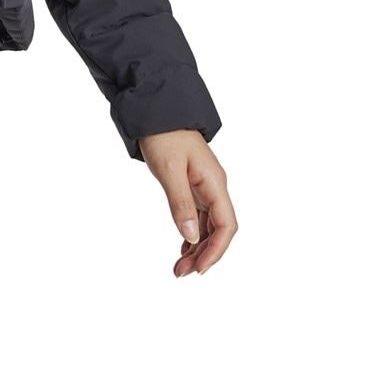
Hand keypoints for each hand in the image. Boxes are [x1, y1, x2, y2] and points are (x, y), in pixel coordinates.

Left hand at [137, 131, 236, 276]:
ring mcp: (204, 185)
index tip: (199, 270)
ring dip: (196, 246)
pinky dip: (191, 232)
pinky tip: (183, 246)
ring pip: (207, 224)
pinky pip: (198, 215)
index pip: (226, 225)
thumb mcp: (169, 170)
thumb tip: (191, 236)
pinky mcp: (192, 183)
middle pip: (218, 229)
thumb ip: (180, 203)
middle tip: (181, 272)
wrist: (155, 109)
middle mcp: (214, 186)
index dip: (216, 251)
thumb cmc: (163, 135)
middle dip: (204, 254)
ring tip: (178, 266)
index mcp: (214, 183)